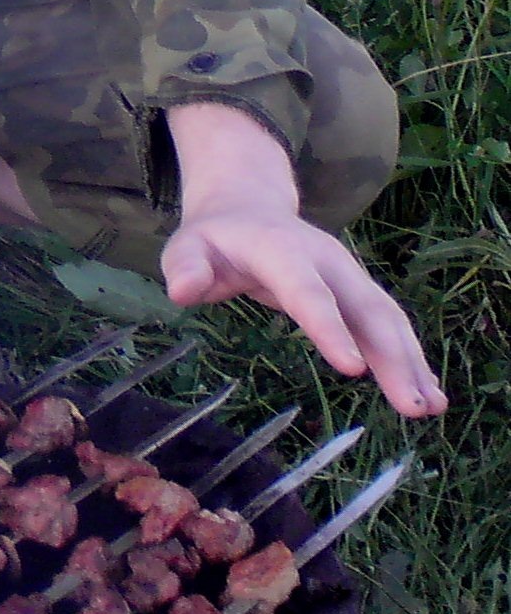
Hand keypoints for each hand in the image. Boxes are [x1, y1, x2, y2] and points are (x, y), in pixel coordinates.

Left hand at [163, 102, 446, 420]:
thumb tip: (183, 290)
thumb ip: (184, 267)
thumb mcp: (186, 246)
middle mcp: (325, 259)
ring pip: (385, 316)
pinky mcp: (356, 290)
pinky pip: (388, 323)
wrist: (246, 205)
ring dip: (411, 360)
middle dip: (391, 356)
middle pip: (364, 307)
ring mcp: (346, 273)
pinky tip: (427, 391)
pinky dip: (410, 356)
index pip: (308, 292)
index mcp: (281, 250)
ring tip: (431, 407)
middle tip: (412, 407)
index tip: (353, 369)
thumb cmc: (213, 238)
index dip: (330, 328)